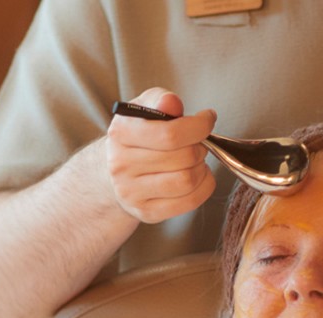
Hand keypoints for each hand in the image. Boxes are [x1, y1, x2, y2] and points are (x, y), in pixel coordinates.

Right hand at [106, 88, 217, 222]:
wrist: (115, 171)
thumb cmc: (138, 135)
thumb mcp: (144, 108)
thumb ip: (160, 100)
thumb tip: (171, 103)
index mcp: (121, 133)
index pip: (171, 134)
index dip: (199, 126)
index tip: (207, 119)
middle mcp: (121, 165)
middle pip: (183, 158)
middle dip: (201, 147)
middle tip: (199, 142)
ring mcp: (132, 192)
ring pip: (187, 181)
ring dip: (202, 168)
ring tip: (196, 160)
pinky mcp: (146, 212)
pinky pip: (189, 202)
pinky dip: (204, 187)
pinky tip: (197, 176)